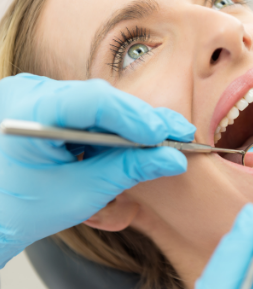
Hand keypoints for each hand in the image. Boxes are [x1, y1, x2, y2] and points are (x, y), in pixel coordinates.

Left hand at [0, 73, 194, 267]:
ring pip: (100, 102)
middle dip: (143, 120)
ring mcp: (37, 95)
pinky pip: (91, 109)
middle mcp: (29, 93)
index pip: (93, 101)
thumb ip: (129, 170)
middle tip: (179, 135)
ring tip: (166, 138)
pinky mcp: (48, 104)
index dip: (136, 117)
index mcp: (27, 114)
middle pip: (101, 98)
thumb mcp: (82, 192)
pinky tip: (141, 137)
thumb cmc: (24, 210)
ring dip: (135, 122)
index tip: (165, 136)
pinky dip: (118, 125)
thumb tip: (173, 159)